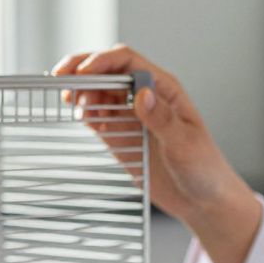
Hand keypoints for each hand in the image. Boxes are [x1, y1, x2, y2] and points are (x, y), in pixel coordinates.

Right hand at [52, 45, 261, 262]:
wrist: (203, 201)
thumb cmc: (204, 169)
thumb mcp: (184, 144)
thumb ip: (162, 119)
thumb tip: (141, 94)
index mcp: (164, 89)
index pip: (127, 61)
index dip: (101, 62)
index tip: (81, 74)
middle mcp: (146, 97)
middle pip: (107, 71)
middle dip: (81, 70)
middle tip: (59, 79)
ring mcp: (132, 116)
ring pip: (99, 92)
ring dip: (80, 92)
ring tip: (69, 103)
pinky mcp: (122, 136)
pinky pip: (97, 116)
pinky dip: (84, 113)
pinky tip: (78, 118)